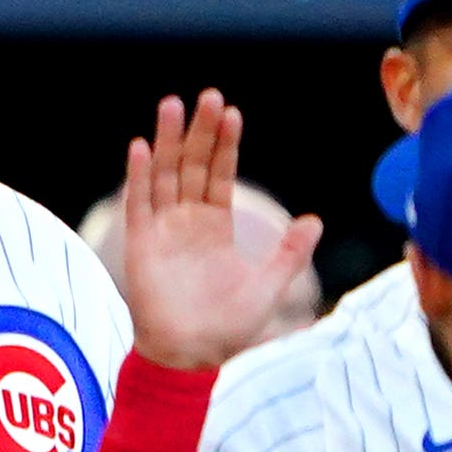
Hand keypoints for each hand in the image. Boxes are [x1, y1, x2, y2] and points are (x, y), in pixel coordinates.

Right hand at [105, 91, 323, 373]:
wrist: (190, 357)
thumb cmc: (227, 328)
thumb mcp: (269, 286)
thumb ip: (289, 253)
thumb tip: (314, 219)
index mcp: (214, 227)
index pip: (219, 175)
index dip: (225, 144)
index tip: (231, 113)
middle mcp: (186, 222)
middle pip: (191, 165)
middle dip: (198, 130)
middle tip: (206, 95)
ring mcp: (161, 231)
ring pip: (164, 175)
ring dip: (166, 140)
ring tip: (171, 105)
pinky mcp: (141, 245)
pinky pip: (139, 203)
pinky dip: (138, 175)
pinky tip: (140, 147)